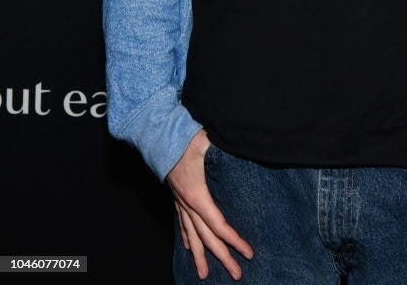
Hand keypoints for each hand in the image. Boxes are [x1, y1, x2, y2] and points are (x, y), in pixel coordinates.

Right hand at [167, 128, 253, 280]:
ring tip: (204, 275)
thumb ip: (223, 151)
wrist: (158, 135)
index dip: (233, 241)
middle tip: (236, 275)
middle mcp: (187, 204)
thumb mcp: (207, 143)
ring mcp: (180, 202)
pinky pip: (181, 222)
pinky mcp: (176, 196)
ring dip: (199, 256)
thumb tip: (243, 149)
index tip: (247, 253)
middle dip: (222, 257)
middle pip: (206, 237)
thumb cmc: (184, 137)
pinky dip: (186, 237)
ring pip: (191, 235)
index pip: (218, 225)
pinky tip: (187, 247)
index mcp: (198, 195)